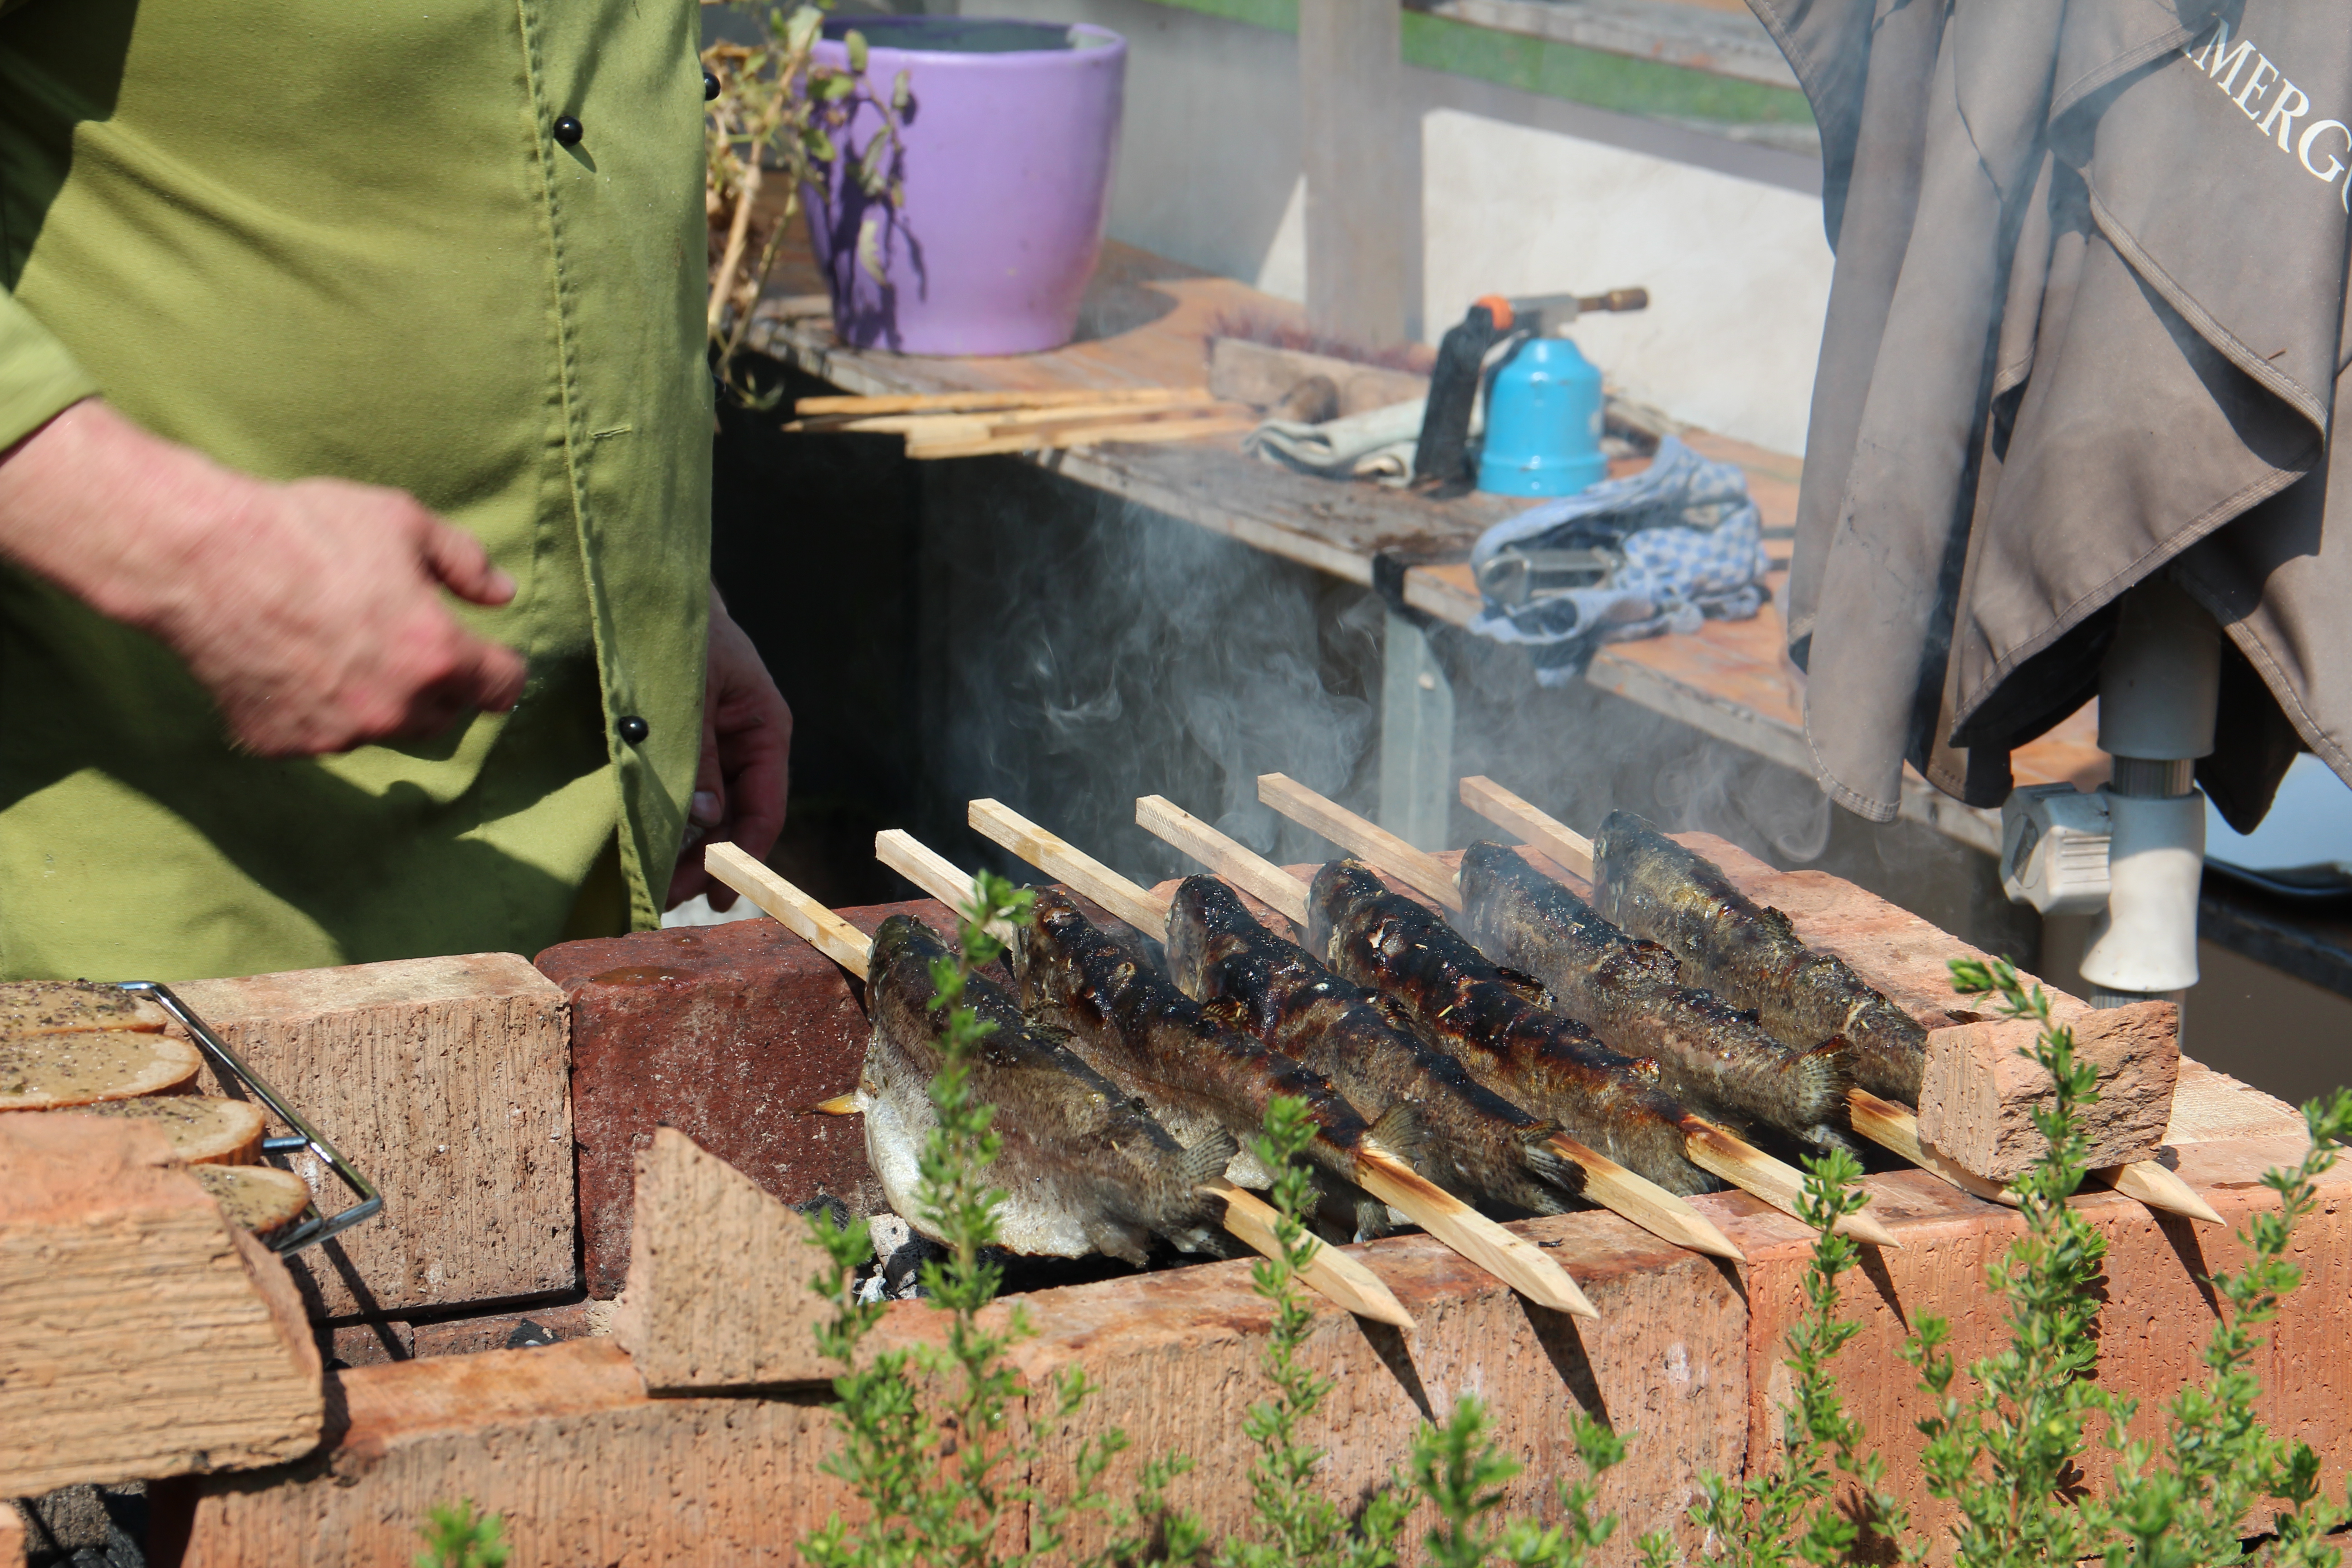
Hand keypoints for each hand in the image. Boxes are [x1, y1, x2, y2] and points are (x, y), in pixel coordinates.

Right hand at [0, 400, 525, 754]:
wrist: (203, 558)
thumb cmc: (307, 530)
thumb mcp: (403, 522)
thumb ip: (463, 562)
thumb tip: (503, 593)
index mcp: (439, 656)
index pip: (503, 689)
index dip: (500, 669)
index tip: (490, 657)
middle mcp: (395, 708)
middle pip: (447, 715)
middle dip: (439, 685)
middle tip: (405, 641)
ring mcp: (338, 734)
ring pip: (385, 730)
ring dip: (382, 702)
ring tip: (344, 646)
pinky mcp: (284, 743)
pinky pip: (321, 735)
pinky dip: (318, 710)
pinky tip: (294, 663)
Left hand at [667, 586, 790, 909]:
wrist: (649, 588)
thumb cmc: (680, 630)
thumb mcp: (689, 694)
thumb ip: (697, 756)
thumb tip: (704, 821)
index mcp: (764, 729)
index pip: (764, 809)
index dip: (742, 856)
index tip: (714, 892)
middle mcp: (745, 744)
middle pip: (735, 819)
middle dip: (707, 861)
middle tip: (668, 897)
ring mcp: (715, 745)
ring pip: (708, 811)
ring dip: (686, 847)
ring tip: (656, 882)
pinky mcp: (684, 743)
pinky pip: (684, 791)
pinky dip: (669, 819)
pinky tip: (649, 844)